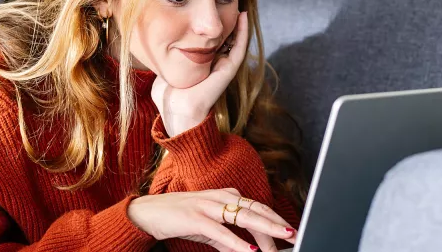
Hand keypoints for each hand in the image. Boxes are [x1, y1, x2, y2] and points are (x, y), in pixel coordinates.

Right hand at [127, 188, 296, 251]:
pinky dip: (237, 242)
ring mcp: (207, 205)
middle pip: (255, 209)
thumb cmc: (178, 217)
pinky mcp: (195, 217)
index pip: (256, 207)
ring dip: (263, 231)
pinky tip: (250, 250)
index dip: (275, 219)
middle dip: (276, 223)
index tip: (289, 232)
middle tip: (293, 235)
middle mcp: (219, 197)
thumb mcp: (208, 228)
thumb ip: (227, 238)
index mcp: (225, 196)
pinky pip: (220, 231)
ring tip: (279, 242)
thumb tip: (246, 250)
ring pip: (242, 216)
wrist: (148, 213)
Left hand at [151, 11, 248, 137]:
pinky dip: (243, 32)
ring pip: (236, 39)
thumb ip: (163, 56)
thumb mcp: (165, 68)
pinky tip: (242, 16)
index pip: (211, 38)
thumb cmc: (168, 94)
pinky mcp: (229, 69)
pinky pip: (239, 47)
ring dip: (238, 22)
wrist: (177, 110)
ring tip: (239, 1)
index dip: (212, 22)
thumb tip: (154, 43)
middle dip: (226, 18)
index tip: (209, 4)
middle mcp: (215, 63)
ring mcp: (223, 66)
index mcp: (202, 62)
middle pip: (225, 36)